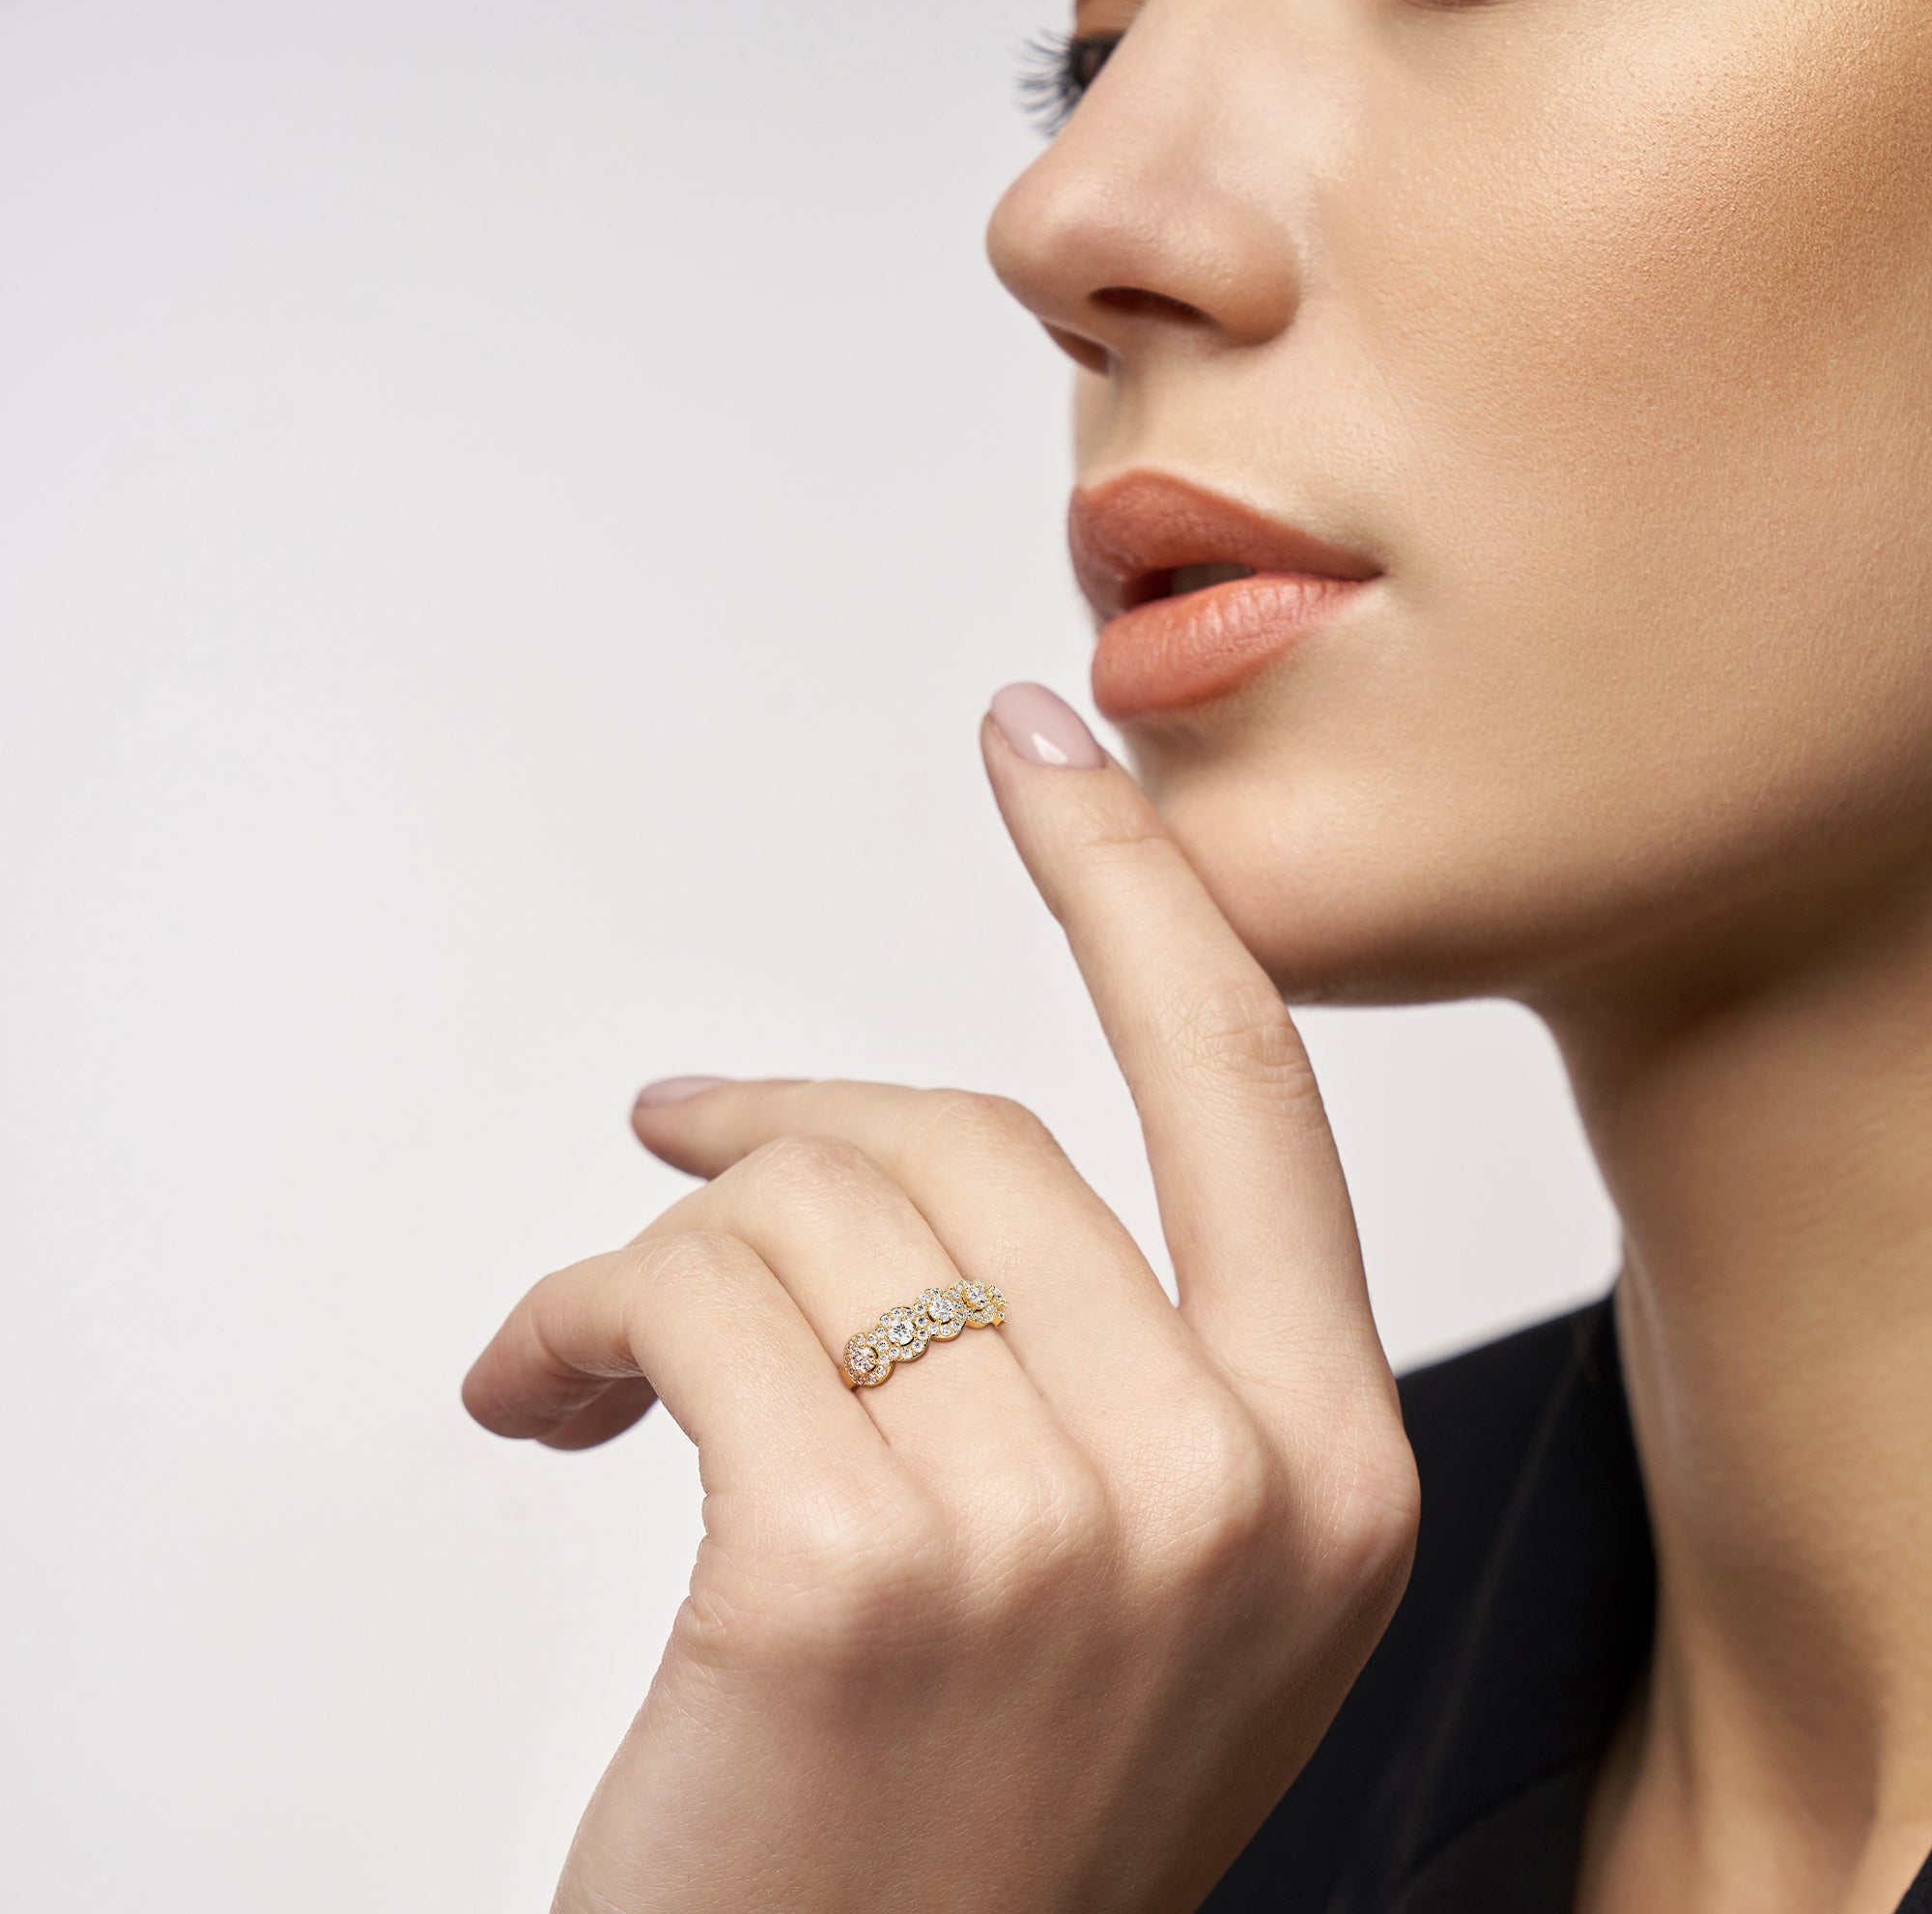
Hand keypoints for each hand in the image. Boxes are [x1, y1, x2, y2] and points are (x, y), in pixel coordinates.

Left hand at [462, 682, 1419, 1913]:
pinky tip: (544, 1397)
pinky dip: (573, 1318)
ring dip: (667, 1249)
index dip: (1136, 886)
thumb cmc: (967, 1826)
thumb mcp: (1137, 1580)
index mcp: (1333, 1467)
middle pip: (970, 1129)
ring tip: (599, 1355)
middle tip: (680, 1140)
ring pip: (813, 1204)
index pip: (1249, 1081)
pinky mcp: (854, 1568)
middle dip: (787, 1126)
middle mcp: (1233, 1485)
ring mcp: (1060, 1529)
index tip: (1050, 753)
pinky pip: (685, 1293)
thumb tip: (923, 1148)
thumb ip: (1110, 1351)